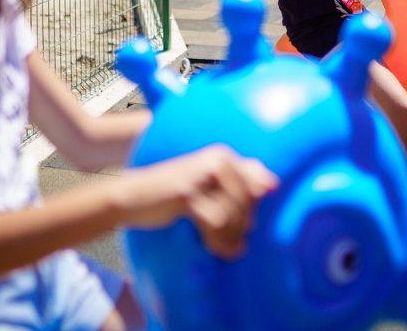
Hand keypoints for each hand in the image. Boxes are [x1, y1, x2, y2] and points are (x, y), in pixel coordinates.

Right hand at [123, 145, 278, 258]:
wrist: (132, 195)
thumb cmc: (174, 193)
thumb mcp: (208, 183)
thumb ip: (239, 179)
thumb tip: (273, 184)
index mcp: (223, 155)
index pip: (259, 183)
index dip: (254, 207)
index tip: (245, 224)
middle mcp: (216, 159)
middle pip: (248, 201)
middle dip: (244, 226)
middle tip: (237, 244)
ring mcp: (201, 175)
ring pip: (234, 213)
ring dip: (232, 238)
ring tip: (227, 249)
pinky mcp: (187, 193)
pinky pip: (216, 223)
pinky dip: (218, 241)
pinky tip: (216, 250)